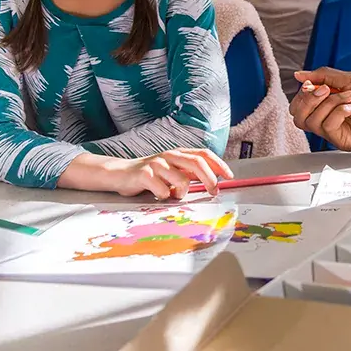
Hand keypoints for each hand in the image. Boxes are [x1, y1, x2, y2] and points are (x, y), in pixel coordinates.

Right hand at [102, 149, 232, 198]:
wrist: (120, 174)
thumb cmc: (151, 175)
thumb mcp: (173, 171)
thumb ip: (190, 174)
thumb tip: (213, 181)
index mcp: (178, 153)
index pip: (204, 154)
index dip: (219, 164)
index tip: (229, 176)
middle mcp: (169, 155)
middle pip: (197, 163)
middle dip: (210, 178)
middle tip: (214, 192)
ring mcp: (156, 164)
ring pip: (181, 180)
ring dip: (182, 192)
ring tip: (174, 194)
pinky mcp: (144, 175)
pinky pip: (162, 190)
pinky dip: (165, 196)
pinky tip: (159, 195)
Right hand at [290, 68, 350, 149]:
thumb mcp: (350, 79)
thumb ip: (323, 76)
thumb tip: (298, 75)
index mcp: (326, 104)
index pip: (299, 103)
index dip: (303, 93)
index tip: (316, 84)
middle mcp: (327, 118)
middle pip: (297, 115)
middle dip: (308, 99)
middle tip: (327, 90)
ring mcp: (334, 131)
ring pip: (310, 122)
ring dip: (328, 104)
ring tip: (349, 97)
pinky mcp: (342, 141)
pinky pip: (327, 127)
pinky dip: (339, 112)